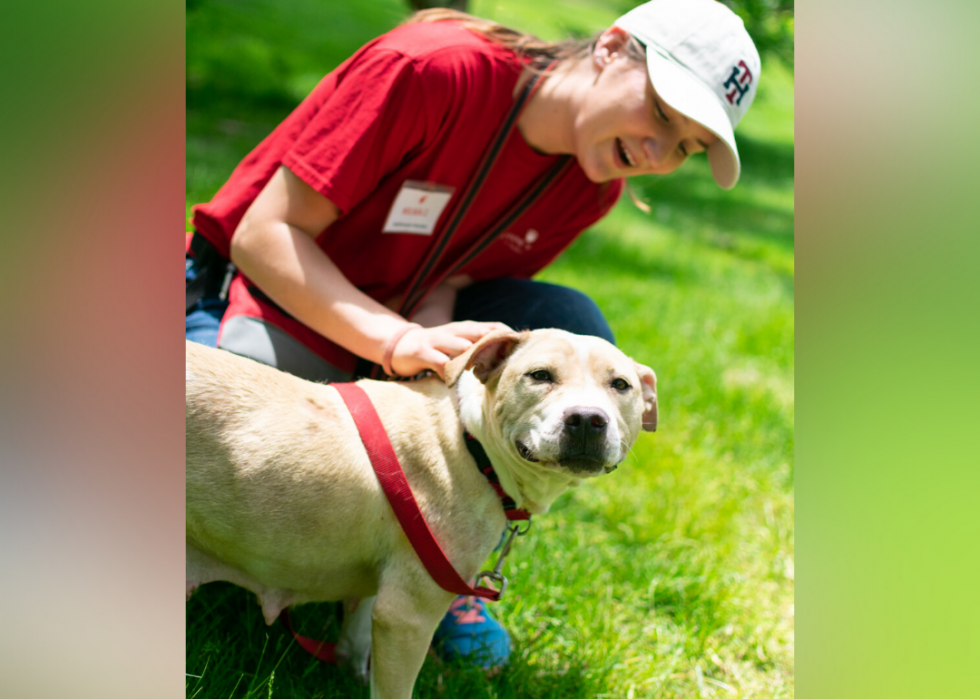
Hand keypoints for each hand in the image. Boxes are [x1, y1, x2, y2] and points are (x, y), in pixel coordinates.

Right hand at [389, 321, 510, 380]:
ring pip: (462, 347)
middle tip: (511, 361)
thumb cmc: (436, 346)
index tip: (523, 348)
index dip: (508, 337)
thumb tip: (507, 359)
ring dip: (475, 359)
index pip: (492, 327)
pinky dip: (451, 373)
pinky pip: (440, 363)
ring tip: (487, 372)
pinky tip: (457, 382)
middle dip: (497, 347)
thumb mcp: (458, 342)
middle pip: (481, 335)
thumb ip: (478, 347)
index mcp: (466, 328)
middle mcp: (454, 331)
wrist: (400, 344)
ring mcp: (438, 341)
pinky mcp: (423, 352)